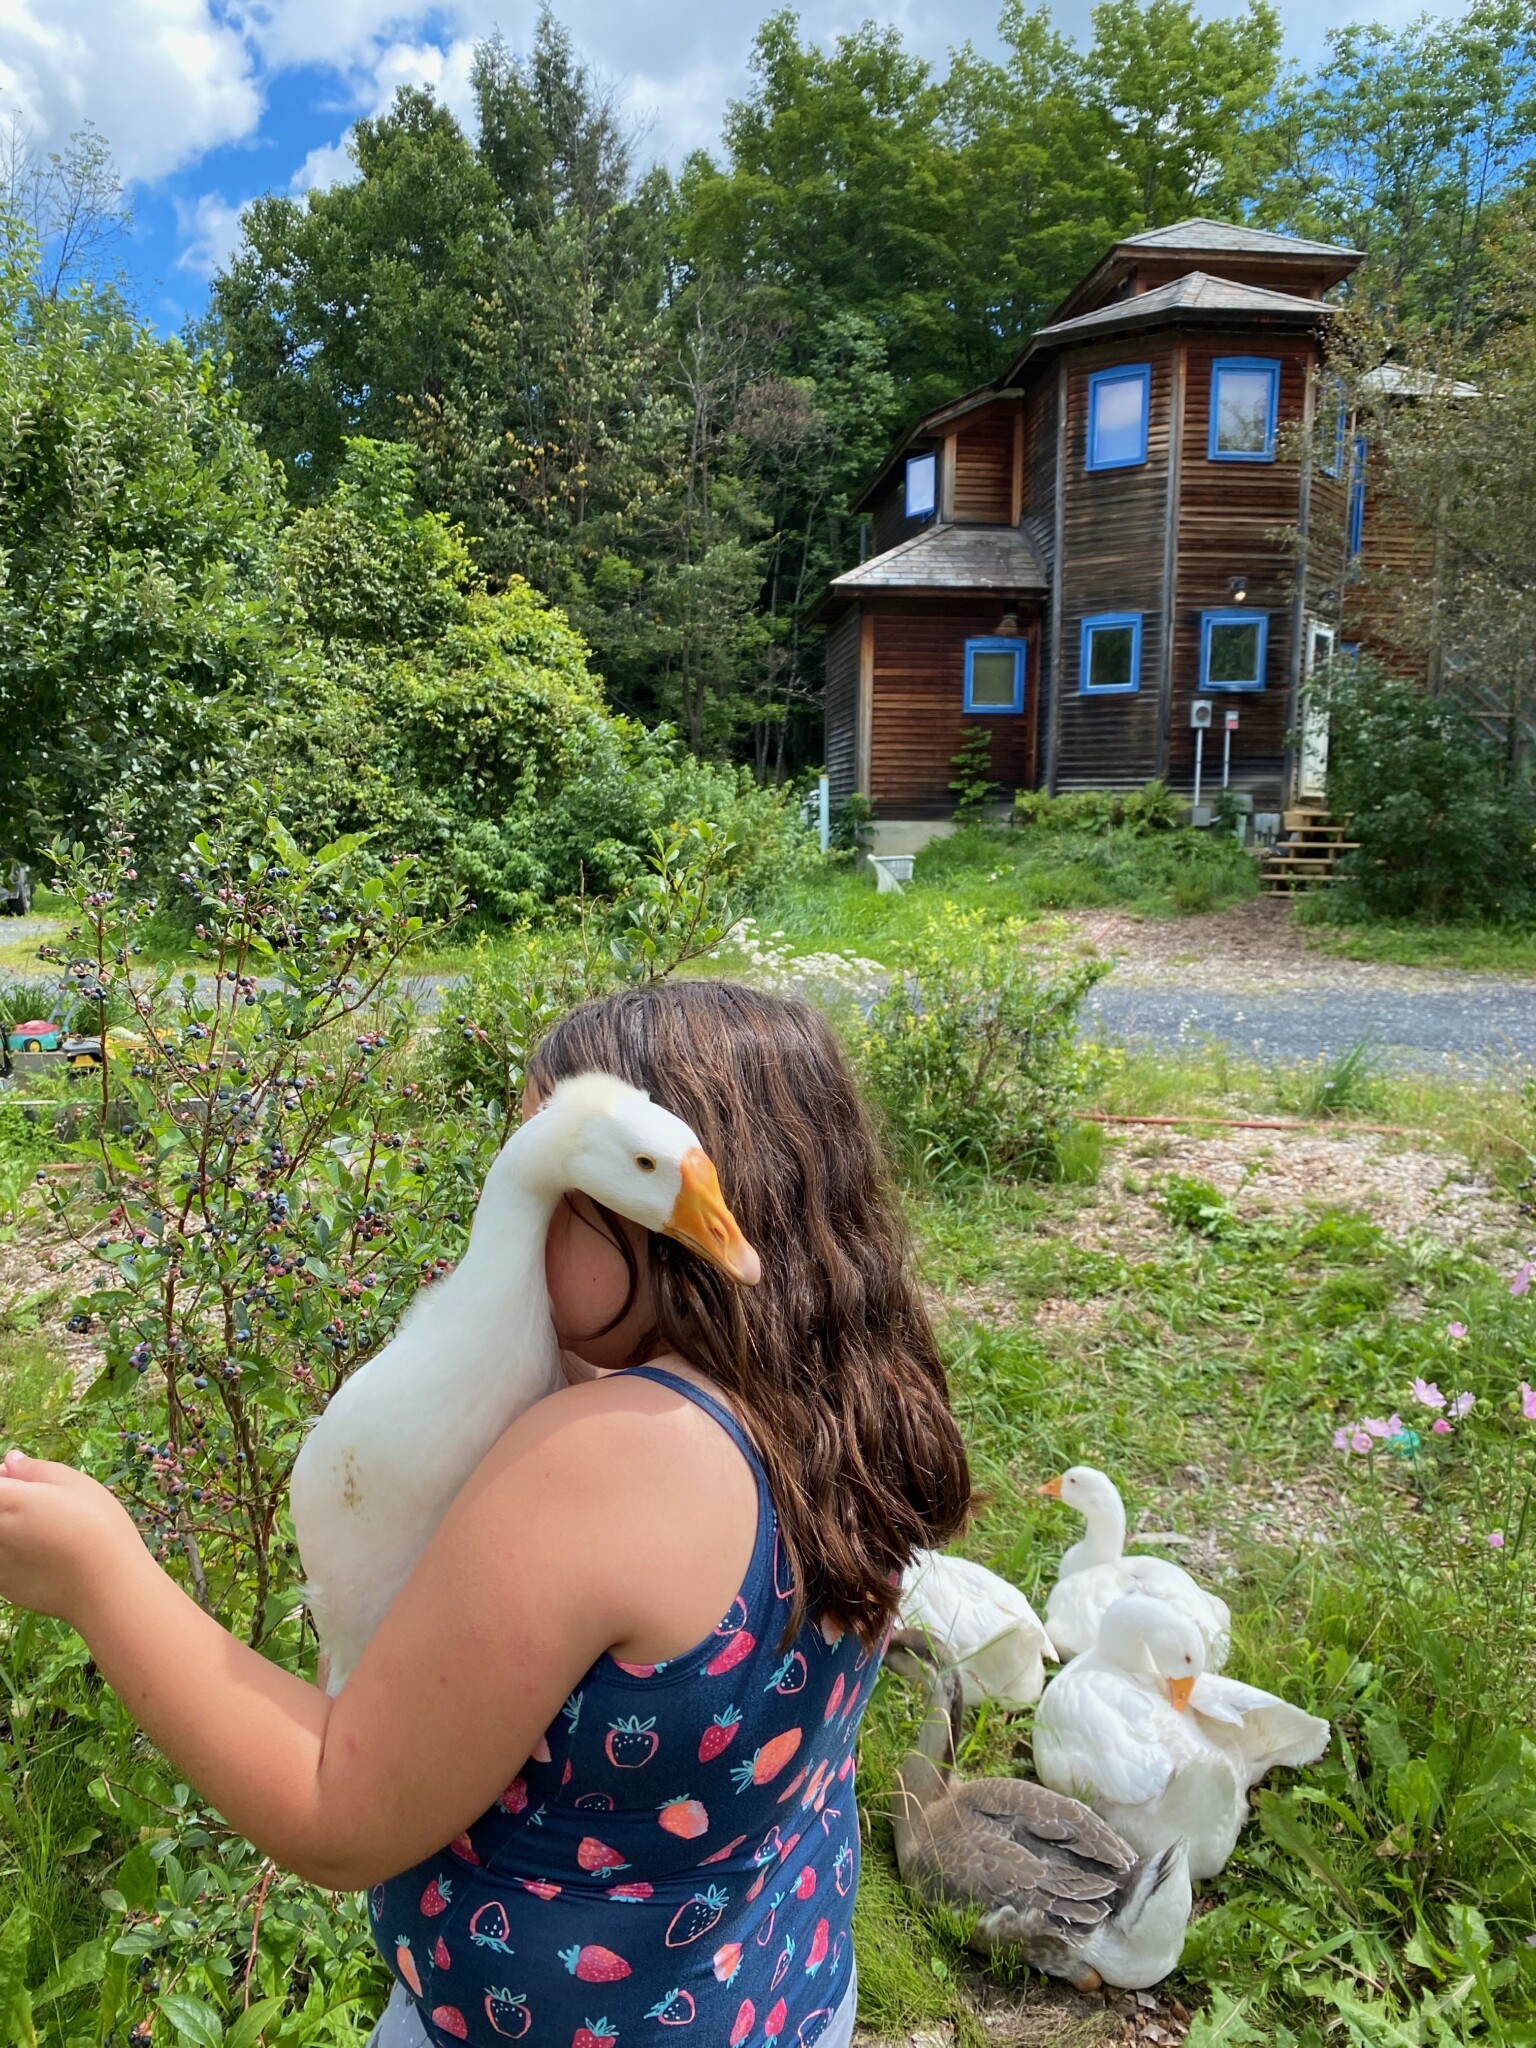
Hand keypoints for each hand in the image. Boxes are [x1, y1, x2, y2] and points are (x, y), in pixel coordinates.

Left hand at [0, 1450, 144, 1624]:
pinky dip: (15, 1554)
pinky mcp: (4, 1587)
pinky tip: (45, 1557)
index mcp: (7, 1501)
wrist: (108, 1586)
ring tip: (44, 1531)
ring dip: (12, 1529)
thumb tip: (9, 1462)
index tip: (15, 1478)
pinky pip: (3, 1560)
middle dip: (8, 1502)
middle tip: (36, 1503)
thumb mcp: (76, 1485)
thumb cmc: (99, 1526)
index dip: (5, 1480)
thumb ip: (35, 1471)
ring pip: (0, 1536)